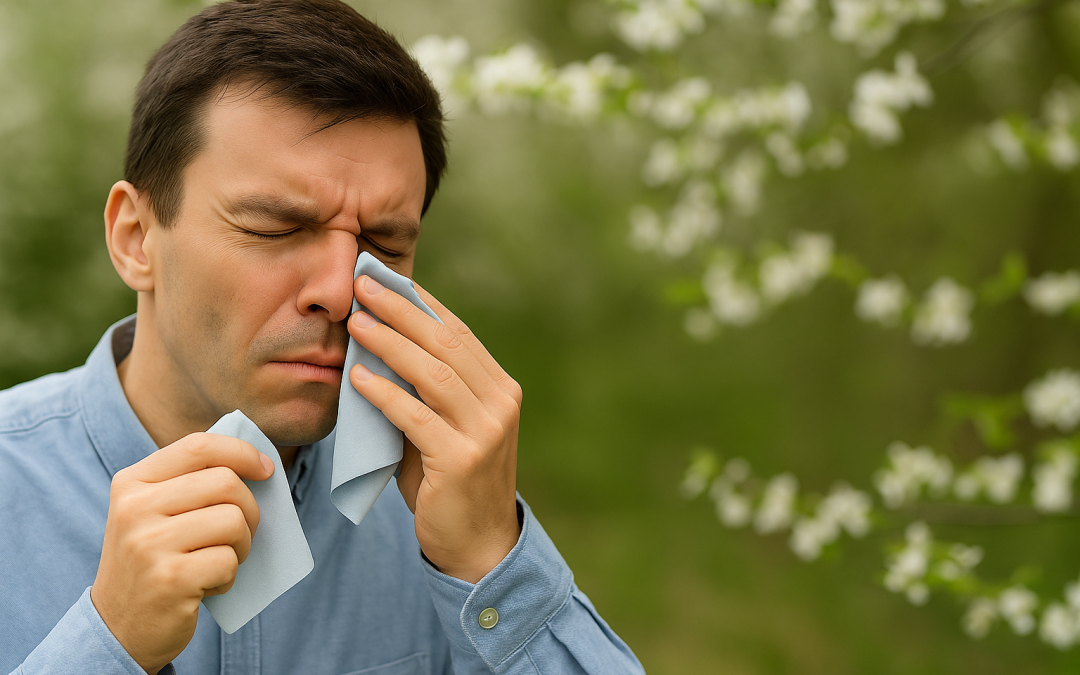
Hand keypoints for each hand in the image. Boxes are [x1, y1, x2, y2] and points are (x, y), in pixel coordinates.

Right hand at [91, 433, 272, 673]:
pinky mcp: (170, 578)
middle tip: (239, 534)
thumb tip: (260, 464)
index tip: (266, 469)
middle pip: (226, 482)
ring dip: (241, 545)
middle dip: (249, 509)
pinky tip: (206, 586)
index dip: (242, 452)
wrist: (117, 628)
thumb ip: (191, 483)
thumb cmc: (152, 562)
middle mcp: (135, 508)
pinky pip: (228, 561)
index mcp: (132, 483)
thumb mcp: (154, 513)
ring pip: (233, 521)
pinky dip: (229, 576)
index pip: (199, 446)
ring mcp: (149, 544)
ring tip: (219, 561)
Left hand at [348, 275, 521, 582]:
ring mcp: (486, 431)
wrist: (477, 544)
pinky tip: (357, 377)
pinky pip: (416, 416)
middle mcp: (500, 403)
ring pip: (433, 373)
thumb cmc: (451, 482)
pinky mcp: (462, 459)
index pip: (458, 333)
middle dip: (400, 310)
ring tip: (356, 322)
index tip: (385, 279)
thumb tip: (381, 344)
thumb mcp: (446, 427)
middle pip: (446, 344)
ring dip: (390, 343)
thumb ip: (427, 391)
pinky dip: (385, 393)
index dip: (420, 304)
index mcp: (500, 389)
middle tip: (363, 286)